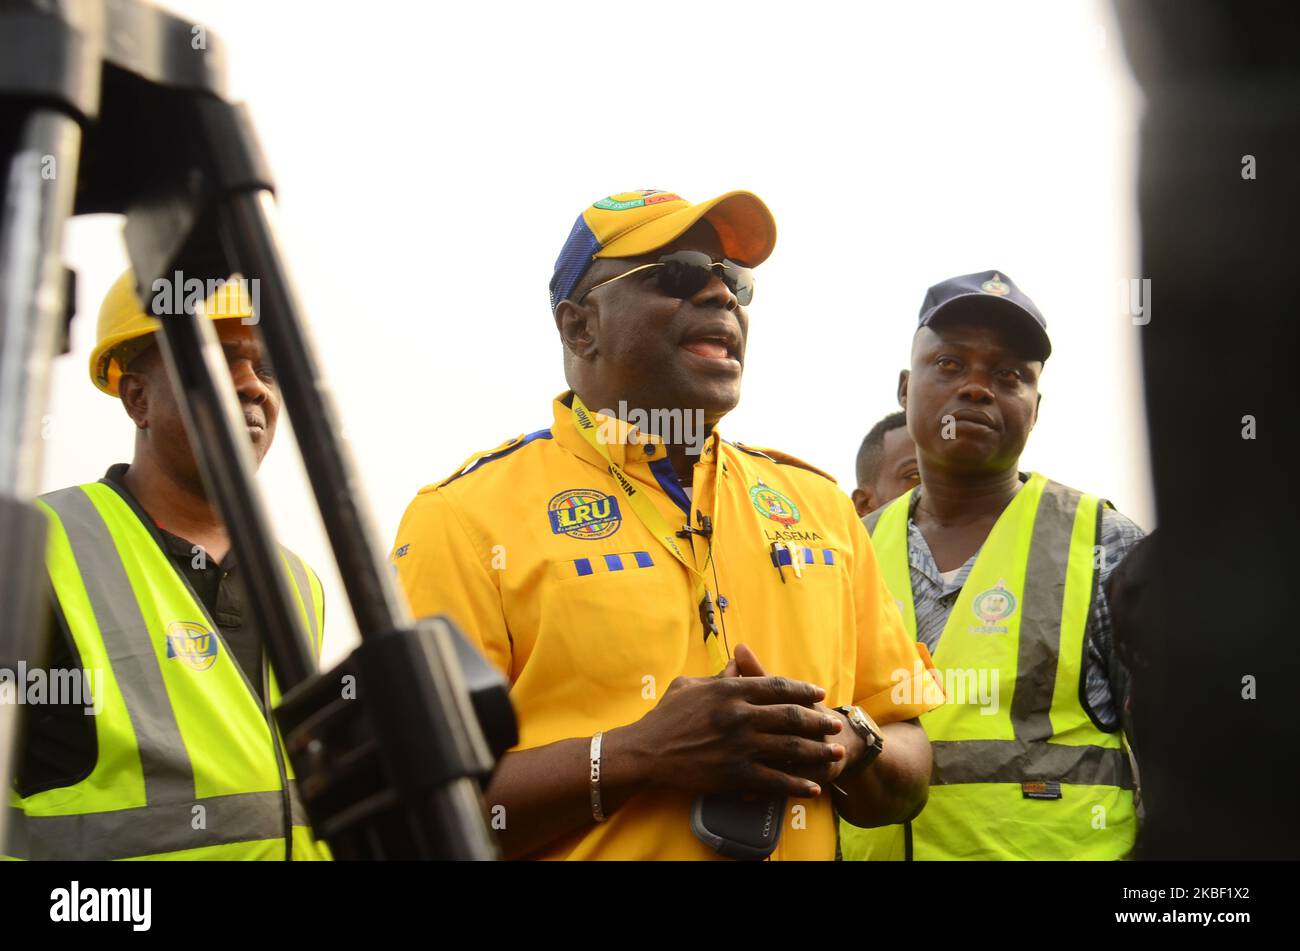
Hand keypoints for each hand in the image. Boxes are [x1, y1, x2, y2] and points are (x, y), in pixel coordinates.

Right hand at [622, 643, 841, 798]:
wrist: (646, 751)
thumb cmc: (665, 716)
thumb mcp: (690, 685)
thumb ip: (720, 675)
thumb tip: (739, 661)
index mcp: (730, 691)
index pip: (777, 686)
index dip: (803, 690)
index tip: (819, 694)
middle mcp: (740, 715)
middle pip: (791, 716)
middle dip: (818, 721)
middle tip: (835, 724)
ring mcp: (739, 746)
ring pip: (790, 747)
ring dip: (817, 751)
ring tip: (835, 754)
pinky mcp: (735, 774)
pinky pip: (775, 780)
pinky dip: (797, 784)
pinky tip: (813, 787)